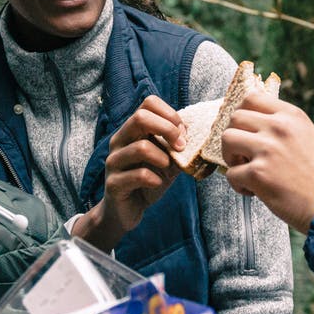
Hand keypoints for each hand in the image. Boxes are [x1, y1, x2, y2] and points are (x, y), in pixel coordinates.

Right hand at [72, 95, 182, 250]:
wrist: (127, 210)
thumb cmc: (148, 180)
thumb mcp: (168, 159)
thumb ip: (178, 146)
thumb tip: (200, 134)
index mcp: (132, 130)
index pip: (148, 103)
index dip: (170, 114)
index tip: (182, 133)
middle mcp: (119, 141)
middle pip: (140, 117)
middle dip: (168, 130)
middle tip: (181, 147)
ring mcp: (114, 161)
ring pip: (141, 147)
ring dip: (163, 157)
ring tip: (168, 167)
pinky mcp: (114, 183)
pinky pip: (139, 175)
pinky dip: (155, 179)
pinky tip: (157, 183)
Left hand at [223, 92, 313, 232]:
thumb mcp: (308, 138)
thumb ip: (284, 128)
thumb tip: (252, 127)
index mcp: (292, 116)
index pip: (251, 98)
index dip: (242, 114)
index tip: (245, 131)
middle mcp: (279, 127)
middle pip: (235, 117)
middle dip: (234, 137)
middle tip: (244, 156)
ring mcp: (268, 149)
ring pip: (226, 139)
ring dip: (230, 157)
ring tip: (246, 171)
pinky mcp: (259, 174)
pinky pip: (230, 174)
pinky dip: (237, 185)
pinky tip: (254, 192)